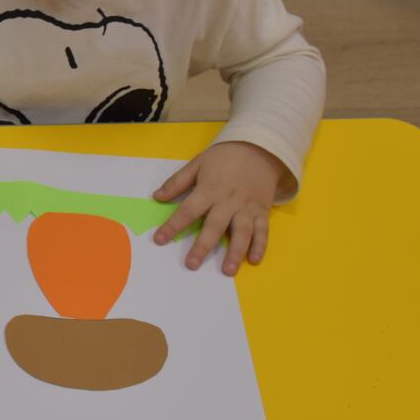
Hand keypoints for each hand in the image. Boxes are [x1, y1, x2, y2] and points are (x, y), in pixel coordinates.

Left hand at [152, 141, 286, 275]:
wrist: (259, 148)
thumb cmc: (224, 157)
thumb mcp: (197, 164)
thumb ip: (177, 182)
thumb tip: (157, 197)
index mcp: (209, 190)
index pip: (187, 210)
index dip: (172, 226)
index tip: (159, 240)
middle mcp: (228, 202)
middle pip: (214, 227)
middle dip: (202, 247)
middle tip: (192, 265)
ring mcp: (247, 208)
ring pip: (242, 232)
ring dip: (235, 252)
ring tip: (227, 270)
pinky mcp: (263, 211)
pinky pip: (263, 230)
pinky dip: (260, 245)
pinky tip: (254, 260)